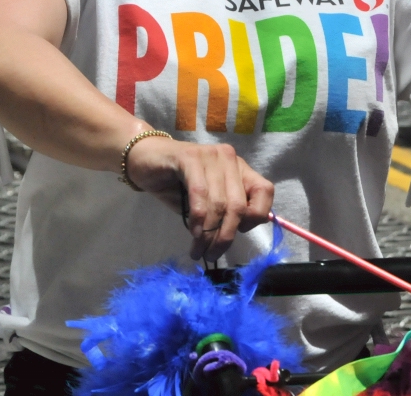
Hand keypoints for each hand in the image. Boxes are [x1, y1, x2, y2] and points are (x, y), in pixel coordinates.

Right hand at [126, 136, 273, 261]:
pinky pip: (199, 192)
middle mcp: (230, 159)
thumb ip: (225, 212)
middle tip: (212, 254)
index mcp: (240, 169)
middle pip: (239, 204)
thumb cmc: (178, 184)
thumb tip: (234, 235)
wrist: (145, 159)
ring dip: (209, 233)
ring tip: (199, 250)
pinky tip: (193, 232)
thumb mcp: (208, 201)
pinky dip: (198, 217)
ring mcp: (210, 156)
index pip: (265, 191)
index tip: (238, 233)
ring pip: (219, 202)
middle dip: (226, 236)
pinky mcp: (189, 157)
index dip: (256, 217)